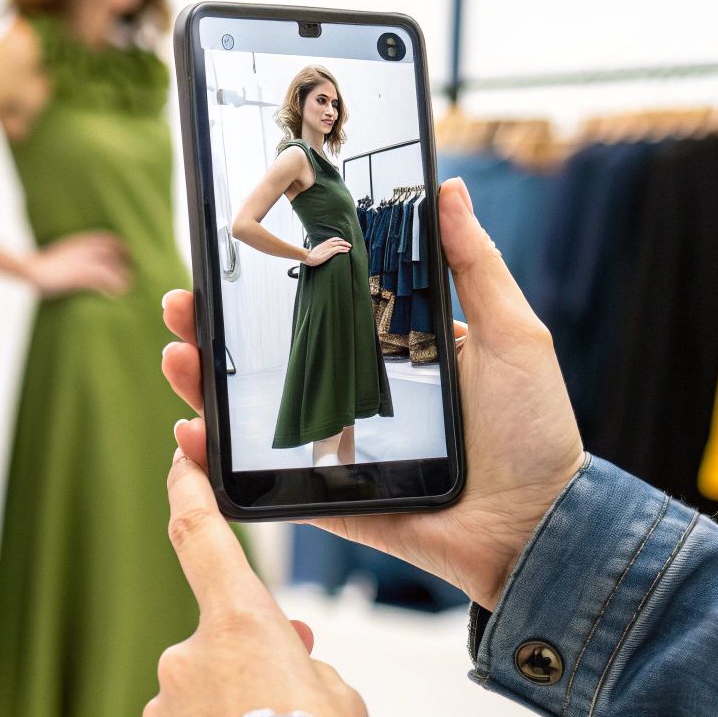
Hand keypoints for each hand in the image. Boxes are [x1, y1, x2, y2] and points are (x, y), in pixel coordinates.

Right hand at [23, 230, 130, 296]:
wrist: (29, 269)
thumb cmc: (41, 266)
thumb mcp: (59, 255)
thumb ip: (71, 256)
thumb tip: (76, 263)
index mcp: (78, 242)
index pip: (106, 239)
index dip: (119, 246)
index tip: (126, 255)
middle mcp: (83, 249)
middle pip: (113, 252)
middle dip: (123, 263)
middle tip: (129, 276)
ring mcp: (82, 261)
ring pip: (111, 267)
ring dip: (121, 278)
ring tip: (125, 289)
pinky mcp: (80, 275)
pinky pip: (102, 282)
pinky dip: (110, 289)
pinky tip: (114, 297)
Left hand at [138, 448, 368, 716]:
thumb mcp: (338, 696)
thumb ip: (306, 667)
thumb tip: (287, 673)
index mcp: (239, 622)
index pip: (201, 535)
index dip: (188, 491)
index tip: (180, 459)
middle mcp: (189, 656)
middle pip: (220, 646)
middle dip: (252, 672)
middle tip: (289, 712)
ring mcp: (165, 706)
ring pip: (202, 702)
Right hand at [159, 177, 584, 608]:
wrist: (539, 528)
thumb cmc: (536, 431)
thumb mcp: (513, 334)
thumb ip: (477, 264)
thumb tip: (450, 188)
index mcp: (389, 347)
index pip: (313, 307)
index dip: (266, 284)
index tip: (226, 255)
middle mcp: (353, 391)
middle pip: (266, 357)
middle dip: (213, 331)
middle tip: (182, 306)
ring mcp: (334, 444)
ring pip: (252, 414)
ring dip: (203, 386)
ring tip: (178, 358)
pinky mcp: (328, 495)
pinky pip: (263, 478)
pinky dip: (219, 464)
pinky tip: (191, 436)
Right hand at [303, 237, 350, 265]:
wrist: (309, 257)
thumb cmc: (312, 255)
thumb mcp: (318, 249)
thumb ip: (322, 248)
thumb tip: (323, 251)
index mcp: (325, 242)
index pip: (335, 238)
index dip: (340, 240)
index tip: (343, 242)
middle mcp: (328, 243)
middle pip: (339, 240)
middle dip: (345, 242)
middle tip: (349, 245)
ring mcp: (330, 247)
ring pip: (341, 244)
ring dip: (346, 245)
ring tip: (349, 247)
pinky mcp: (331, 252)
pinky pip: (340, 249)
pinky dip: (344, 249)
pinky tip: (347, 251)